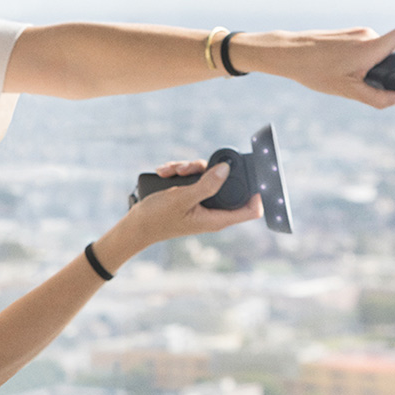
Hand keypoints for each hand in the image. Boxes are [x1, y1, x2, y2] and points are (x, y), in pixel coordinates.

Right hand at [122, 160, 262, 246]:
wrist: (136, 225)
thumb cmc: (158, 218)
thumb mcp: (182, 198)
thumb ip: (206, 185)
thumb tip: (226, 169)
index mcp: (217, 218)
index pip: (251, 210)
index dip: (258, 193)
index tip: (256, 174)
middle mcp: (212, 211)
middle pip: (227, 183)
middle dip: (209, 170)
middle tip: (189, 169)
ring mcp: (201, 203)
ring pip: (207, 177)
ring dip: (189, 169)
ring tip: (171, 171)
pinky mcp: (191, 197)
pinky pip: (193, 179)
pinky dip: (180, 173)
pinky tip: (165, 173)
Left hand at [233, 23, 394, 108]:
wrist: (287, 53)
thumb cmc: (315, 71)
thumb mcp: (347, 90)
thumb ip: (378, 98)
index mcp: (371, 46)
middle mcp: (367, 34)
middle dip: (392, 67)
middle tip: (377, 85)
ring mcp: (357, 32)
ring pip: (379, 49)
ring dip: (375, 65)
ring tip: (353, 79)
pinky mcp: (348, 34)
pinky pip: (367, 47)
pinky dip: (364, 61)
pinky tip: (345, 72)